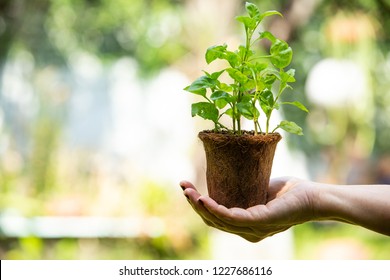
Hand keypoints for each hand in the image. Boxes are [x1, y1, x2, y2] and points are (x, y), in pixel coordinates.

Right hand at [180, 177, 315, 241]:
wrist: (314, 196)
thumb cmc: (289, 193)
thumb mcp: (259, 189)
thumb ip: (243, 188)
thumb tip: (226, 172)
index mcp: (245, 224)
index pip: (216, 218)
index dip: (199, 204)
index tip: (187, 187)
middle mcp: (247, 231)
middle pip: (213, 221)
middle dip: (194, 204)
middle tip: (183, 187)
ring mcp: (253, 229)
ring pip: (219, 221)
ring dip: (200, 206)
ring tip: (188, 192)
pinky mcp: (260, 222)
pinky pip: (233, 218)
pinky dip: (216, 210)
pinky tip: (205, 199)